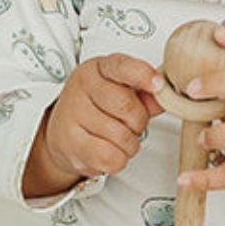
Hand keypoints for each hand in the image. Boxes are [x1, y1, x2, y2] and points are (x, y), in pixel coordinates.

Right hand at [37, 54, 165, 185]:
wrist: (63, 132)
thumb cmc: (97, 107)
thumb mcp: (121, 90)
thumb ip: (145, 93)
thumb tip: (162, 98)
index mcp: (98, 68)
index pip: (121, 66)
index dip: (142, 75)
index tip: (157, 84)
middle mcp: (82, 87)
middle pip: (126, 106)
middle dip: (139, 121)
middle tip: (132, 123)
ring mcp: (72, 114)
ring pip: (121, 136)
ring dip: (129, 144)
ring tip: (118, 137)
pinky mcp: (70, 143)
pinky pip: (110, 157)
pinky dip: (118, 159)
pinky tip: (109, 150)